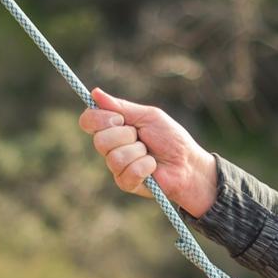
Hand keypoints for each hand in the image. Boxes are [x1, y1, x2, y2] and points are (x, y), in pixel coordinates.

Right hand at [78, 87, 218, 215]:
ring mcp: (117, 167)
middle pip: (99, 140)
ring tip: (150, 153)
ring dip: (138, 152)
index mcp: (113, 128)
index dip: (99, 119)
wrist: (188, 163)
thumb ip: (122, 107)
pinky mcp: (126, 183)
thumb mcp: (149, 116)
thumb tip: (95, 93)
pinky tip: (153, 167)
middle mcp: (111, 147)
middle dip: (125, 136)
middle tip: (141, 137)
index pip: (88, 121)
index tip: (119, 119)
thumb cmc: (171, 139)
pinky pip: (128, 172)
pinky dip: (145, 166)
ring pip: (114, 157)